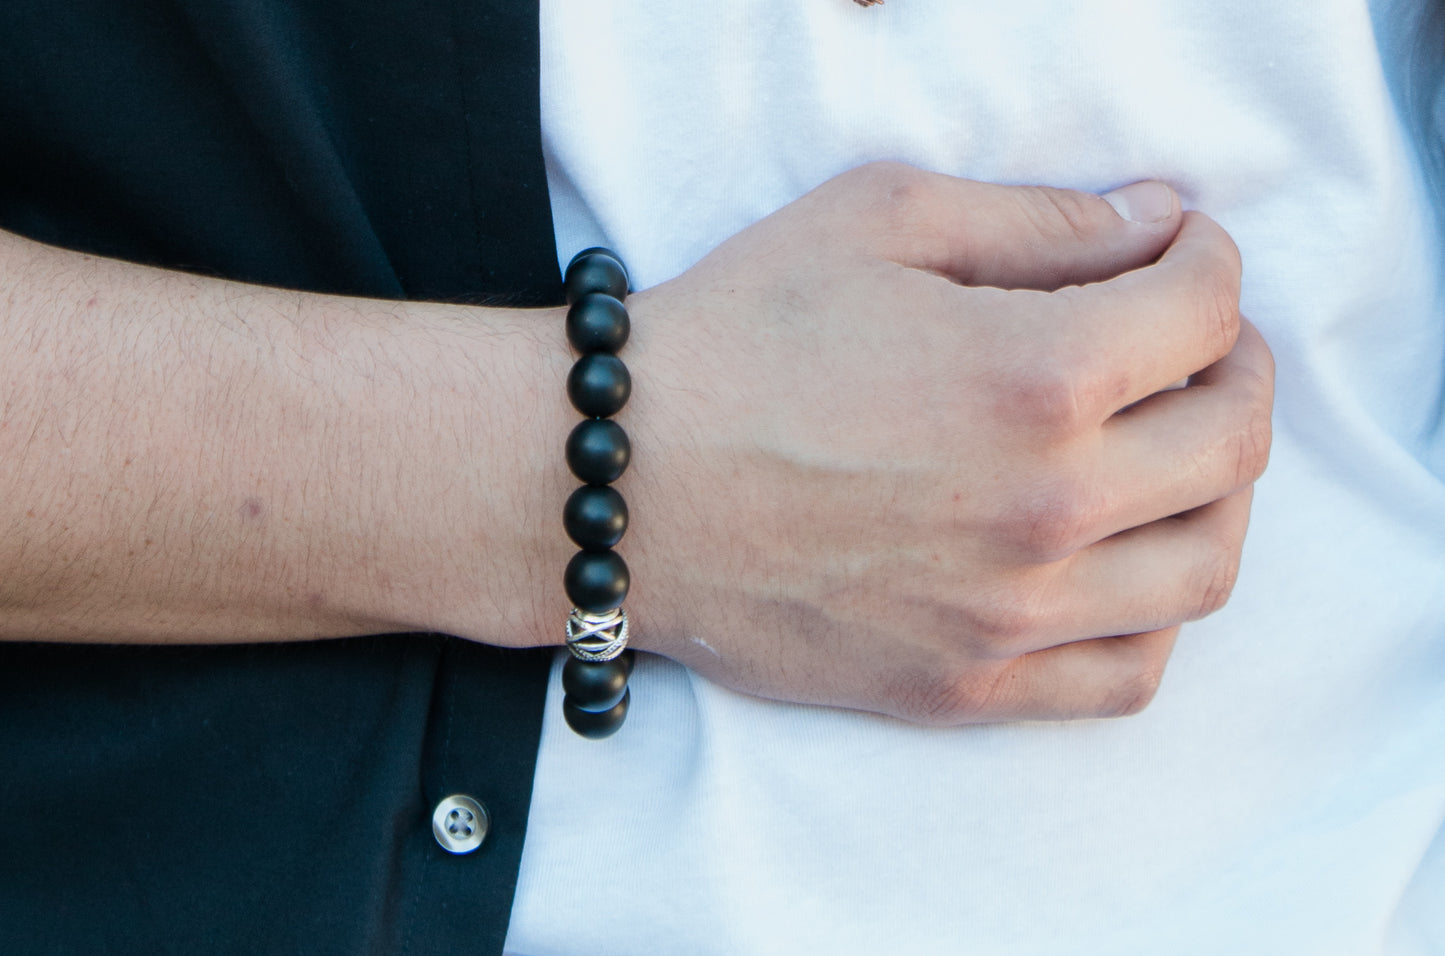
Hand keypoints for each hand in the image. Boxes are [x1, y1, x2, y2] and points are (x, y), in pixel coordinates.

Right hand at [620, 163, 1272, 722]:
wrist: (616, 484)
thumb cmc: (730, 342)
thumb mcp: (877, 220)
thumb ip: (1038, 221)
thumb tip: (1153, 224)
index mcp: (1036, 376)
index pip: (1205, 311)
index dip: (1208, 259)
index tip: (1179, 251)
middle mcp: (1047, 507)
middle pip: (1234, 439)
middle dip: (1236, 364)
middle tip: (1194, 340)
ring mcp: (1011, 614)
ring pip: (1206, 566)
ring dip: (1219, 493)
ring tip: (1170, 452)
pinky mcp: (965, 685)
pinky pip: (1128, 675)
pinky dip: (1158, 615)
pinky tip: (1116, 563)